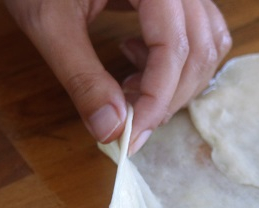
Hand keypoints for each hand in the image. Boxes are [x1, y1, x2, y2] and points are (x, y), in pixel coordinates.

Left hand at [4, 0, 231, 153]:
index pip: (174, 47)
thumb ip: (82, 76)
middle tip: (131, 121)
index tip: (134, 134)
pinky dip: (181, 61)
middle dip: (168, 97)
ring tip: (131, 85)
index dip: (158, 97)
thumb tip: (112, 130)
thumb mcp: (49, 22)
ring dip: (178, 81)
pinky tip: (139, 58)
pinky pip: (203, 33)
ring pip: (209, 45)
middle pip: (199, 50)